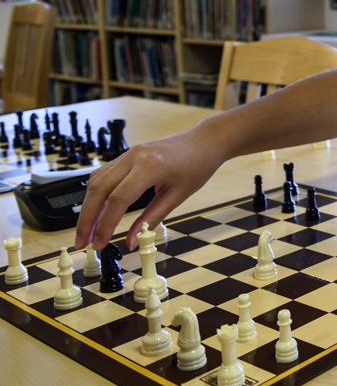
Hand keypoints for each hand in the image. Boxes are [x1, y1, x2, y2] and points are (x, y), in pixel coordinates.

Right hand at [74, 124, 224, 250]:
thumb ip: (151, 220)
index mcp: (150, 166)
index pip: (117, 199)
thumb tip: (133, 242)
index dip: (105, 225)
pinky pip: (104, 173)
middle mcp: (134, 156)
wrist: (204, 142)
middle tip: (82, 242)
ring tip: (87, 231)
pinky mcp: (127, 154)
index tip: (99, 244)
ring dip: (88, 207)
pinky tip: (95, 209)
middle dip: (87, 219)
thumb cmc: (197, 166)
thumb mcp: (177, 196)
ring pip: (96, 181)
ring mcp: (129, 153)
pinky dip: (96, 192)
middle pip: (99, 190)